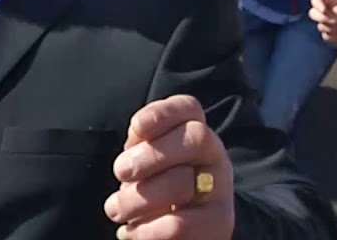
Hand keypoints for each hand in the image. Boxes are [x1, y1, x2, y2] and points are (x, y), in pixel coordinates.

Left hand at [105, 95, 233, 239]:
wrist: (186, 229)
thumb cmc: (157, 186)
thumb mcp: (147, 159)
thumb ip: (143, 142)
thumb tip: (139, 131)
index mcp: (194, 130)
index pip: (189, 108)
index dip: (163, 112)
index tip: (136, 126)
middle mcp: (215, 154)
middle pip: (195, 138)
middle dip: (150, 155)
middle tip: (120, 172)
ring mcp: (221, 188)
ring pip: (182, 183)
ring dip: (137, 198)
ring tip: (115, 209)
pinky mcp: (220, 223)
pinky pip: (179, 226)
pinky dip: (146, 230)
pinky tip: (129, 233)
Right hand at [308, 0, 336, 45]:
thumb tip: (335, 11)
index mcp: (330, 2)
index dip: (317, 4)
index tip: (324, 10)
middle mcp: (325, 12)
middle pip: (312, 13)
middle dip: (323, 18)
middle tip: (335, 21)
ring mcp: (325, 24)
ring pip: (321, 26)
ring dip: (336, 28)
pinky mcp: (327, 35)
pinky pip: (326, 37)